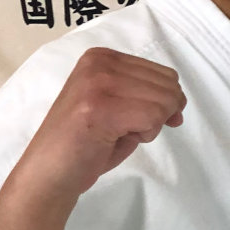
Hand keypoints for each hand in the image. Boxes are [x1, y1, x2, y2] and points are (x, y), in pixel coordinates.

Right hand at [17, 48, 186, 202]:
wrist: (49, 173)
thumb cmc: (85, 144)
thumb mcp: (119, 106)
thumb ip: (148, 97)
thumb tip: (180, 104)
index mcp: (102, 56)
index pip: (164, 74)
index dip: (165, 103)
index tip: (141, 120)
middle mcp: (99, 62)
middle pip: (169, 86)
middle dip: (158, 115)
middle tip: (125, 129)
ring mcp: (98, 82)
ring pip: (164, 101)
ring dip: (150, 126)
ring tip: (116, 133)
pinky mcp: (100, 107)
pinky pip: (153, 117)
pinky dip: (145, 134)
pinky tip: (116, 138)